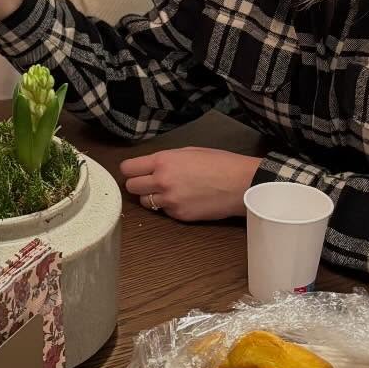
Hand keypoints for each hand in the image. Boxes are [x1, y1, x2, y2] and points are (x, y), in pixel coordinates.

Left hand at [120, 147, 260, 222]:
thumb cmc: (219, 163)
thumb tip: (150, 166)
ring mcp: (169, 201)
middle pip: (131, 187)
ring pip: (145, 202)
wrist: (240, 184)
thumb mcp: (188, 151)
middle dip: (138, 184)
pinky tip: (184, 200)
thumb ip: (165, 160)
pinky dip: (170, 207)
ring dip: (152, 198)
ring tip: (169, 192)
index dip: (131, 170)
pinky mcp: (179, 216)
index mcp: (163, 161)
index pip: (128, 168)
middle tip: (150, 182)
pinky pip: (164, 212)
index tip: (135, 171)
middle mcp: (162, 181)